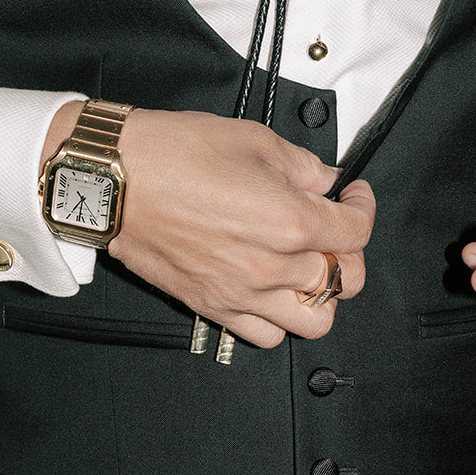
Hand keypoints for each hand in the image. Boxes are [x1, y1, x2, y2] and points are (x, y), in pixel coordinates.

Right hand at [84, 107, 375, 347]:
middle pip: (345, 280)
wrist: (112, 181)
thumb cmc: (171, 155)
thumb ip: (302, 166)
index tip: (353, 196)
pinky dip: (279, 318)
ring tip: (306, 267)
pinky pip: (267, 335)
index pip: (357, 232)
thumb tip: (325, 181)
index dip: (363, 207)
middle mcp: (271, 267)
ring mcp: (242, 293)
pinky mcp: (213, 306)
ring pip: (315, 319)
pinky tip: (271, 290)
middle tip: (333, 230)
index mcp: (289, 221)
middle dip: (349, 252)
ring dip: (320, 294)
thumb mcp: (252, 139)